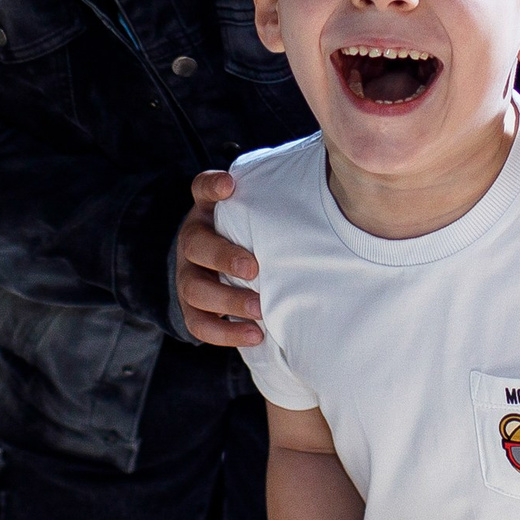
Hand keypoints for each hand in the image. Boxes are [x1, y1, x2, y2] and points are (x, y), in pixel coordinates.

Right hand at [174, 171, 263, 346]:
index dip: (211, 186)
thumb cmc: (255, 235)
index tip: (229, 186)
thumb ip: (278, 200)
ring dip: (228, 301)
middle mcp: (193, 240)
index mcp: (208, 211)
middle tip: (253, 269)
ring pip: (195, 290)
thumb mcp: (260, 212)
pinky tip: (255, 335)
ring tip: (260, 309)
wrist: (226, 269)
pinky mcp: (191, 307)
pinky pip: (199, 324)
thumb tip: (331, 184)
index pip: (201, 189)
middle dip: (223, 257)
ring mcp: (188, 275)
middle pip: (195, 245)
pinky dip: (226, 333)